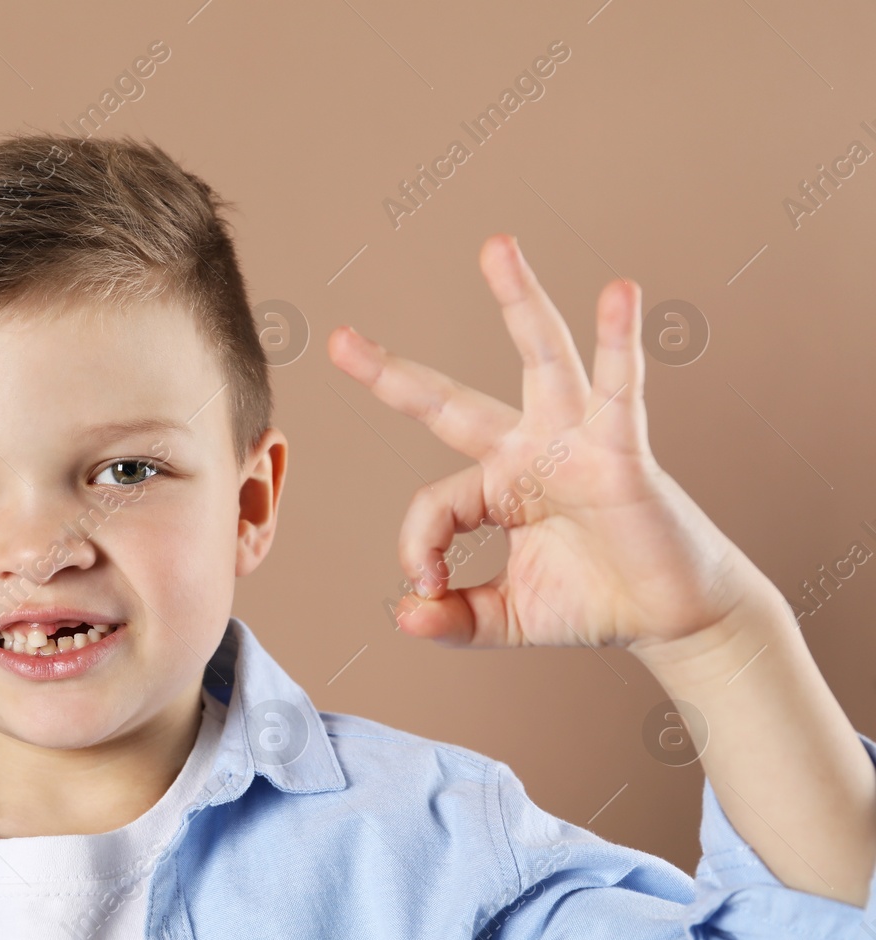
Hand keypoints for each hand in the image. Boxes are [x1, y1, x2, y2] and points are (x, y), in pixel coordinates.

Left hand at [330, 234, 776, 655]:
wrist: (671, 619)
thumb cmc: (592, 602)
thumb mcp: (505, 618)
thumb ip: (453, 618)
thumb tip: (402, 615)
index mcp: (495, 485)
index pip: (432, 505)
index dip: (420, 550)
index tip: (429, 588)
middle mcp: (527, 450)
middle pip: (449, 401)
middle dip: (392, 372)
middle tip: (340, 340)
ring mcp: (574, 442)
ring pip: (539, 359)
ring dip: (518, 300)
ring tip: (495, 249)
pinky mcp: (621, 451)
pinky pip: (619, 390)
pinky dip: (621, 342)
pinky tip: (620, 293)